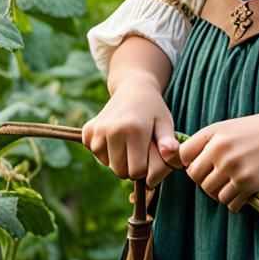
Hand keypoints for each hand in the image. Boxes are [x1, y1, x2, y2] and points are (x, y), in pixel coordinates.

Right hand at [81, 72, 182, 188]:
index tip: (148, 155)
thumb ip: (168, 141)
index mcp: (135, 130)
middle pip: (120, 171)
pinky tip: (114, 137)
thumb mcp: (165, 122)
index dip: (144, 168)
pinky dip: (103, 150)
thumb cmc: (153, 109)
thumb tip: (170, 154)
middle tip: (138, 150)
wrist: (133, 88)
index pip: (136, 171)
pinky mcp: (88, 129)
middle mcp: (113, 130)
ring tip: (127, 141)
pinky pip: (95, 152)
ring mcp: (98, 129)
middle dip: (130, 166)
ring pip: (106, 163)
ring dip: (116, 158)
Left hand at [178, 105, 258, 212]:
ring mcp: (232, 167)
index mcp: (212, 132)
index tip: (204, 167)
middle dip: (207, 181)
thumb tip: (189, 166)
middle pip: (196, 178)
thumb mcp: (231, 128)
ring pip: (211, 193)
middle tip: (223, 179)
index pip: (183, 156)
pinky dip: (236, 203)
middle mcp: (218, 150)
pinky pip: (230, 203)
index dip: (190, 164)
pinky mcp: (247, 183)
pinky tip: (246, 194)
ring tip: (236, 186)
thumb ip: (210, 143)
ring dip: (222, 193)